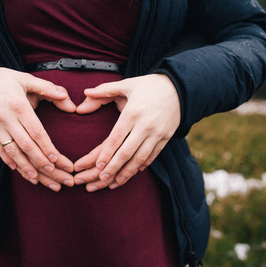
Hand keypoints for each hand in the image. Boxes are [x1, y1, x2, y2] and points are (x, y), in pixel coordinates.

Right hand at [0, 63, 75, 190]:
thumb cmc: (4, 79)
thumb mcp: (27, 79)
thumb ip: (49, 89)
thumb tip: (70, 102)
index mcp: (18, 106)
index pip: (35, 132)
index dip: (46, 147)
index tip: (57, 160)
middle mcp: (6, 119)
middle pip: (26, 146)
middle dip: (42, 163)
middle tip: (57, 176)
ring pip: (13, 153)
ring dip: (27, 168)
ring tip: (40, 181)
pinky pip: (0, 151)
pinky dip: (10, 162)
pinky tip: (21, 172)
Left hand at [74, 74, 179, 190]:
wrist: (180, 87)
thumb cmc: (148, 86)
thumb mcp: (126, 84)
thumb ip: (104, 90)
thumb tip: (85, 93)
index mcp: (133, 112)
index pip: (116, 138)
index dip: (106, 154)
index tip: (97, 166)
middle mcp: (146, 125)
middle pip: (127, 152)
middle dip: (113, 167)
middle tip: (101, 179)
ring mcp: (158, 133)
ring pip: (141, 158)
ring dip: (127, 172)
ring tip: (115, 181)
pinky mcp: (166, 137)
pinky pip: (153, 155)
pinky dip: (142, 165)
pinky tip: (133, 172)